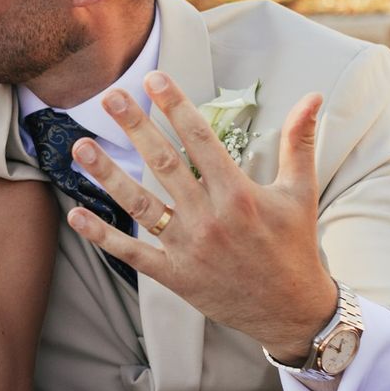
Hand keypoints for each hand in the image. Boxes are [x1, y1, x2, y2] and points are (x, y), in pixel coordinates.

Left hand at [66, 71, 337, 362]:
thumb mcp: (301, 192)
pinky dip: (103, 236)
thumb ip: (300, 142)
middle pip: (165, 164)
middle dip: (136, 128)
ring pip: (140, 205)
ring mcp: (189, 248)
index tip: (153, 78)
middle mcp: (210, 218)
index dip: (176, 106)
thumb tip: (312, 96)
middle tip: (109, 97)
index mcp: (240, 194)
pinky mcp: (175, 276)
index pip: (201, 139)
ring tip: (80, 147)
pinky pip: (132, 253)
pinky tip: (76, 214)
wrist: (293, 312)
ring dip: (107, 175)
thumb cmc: (294, 246)